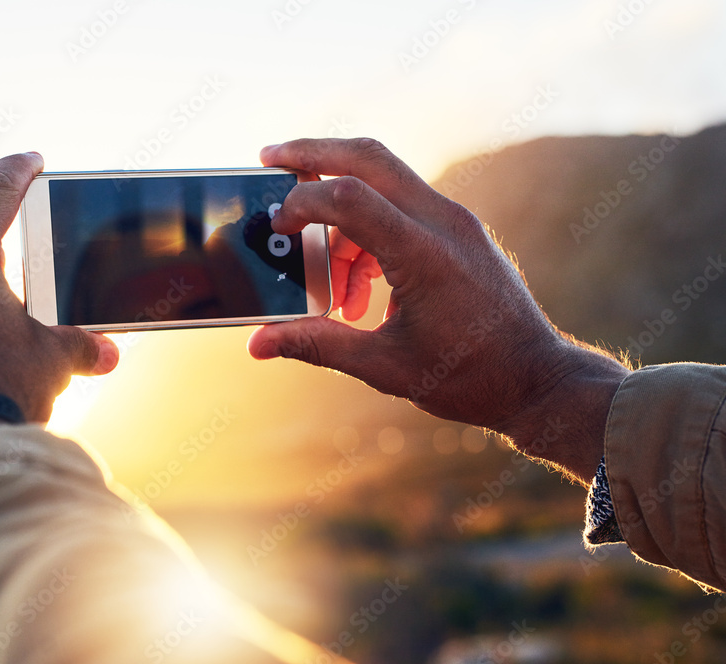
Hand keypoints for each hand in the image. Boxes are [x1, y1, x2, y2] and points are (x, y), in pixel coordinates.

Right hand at [247, 138, 627, 481]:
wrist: (537, 378)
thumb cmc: (469, 377)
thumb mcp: (384, 366)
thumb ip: (317, 345)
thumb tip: (257, 344)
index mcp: (425, 254)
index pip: (350, 198)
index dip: (301, 203)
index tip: (276, 226)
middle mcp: (444, 222)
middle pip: (368, 157)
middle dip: (312, 152)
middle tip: (269, 158)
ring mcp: (455, 221)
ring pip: (383, 180)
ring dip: (341, 214)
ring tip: (327, 281)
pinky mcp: (458, 229)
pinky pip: (401, 207)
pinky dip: (368, 230)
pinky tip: (360, 287)